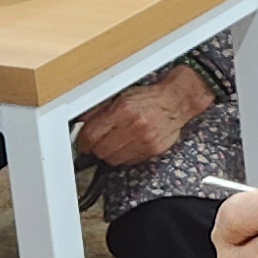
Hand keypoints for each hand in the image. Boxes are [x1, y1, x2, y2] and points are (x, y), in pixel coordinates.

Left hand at [74, 65, 211, 169]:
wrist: (176, 102)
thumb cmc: (150, 98)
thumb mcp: (122, 96)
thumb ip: (99, 109)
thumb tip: (81, 122)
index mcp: (123, 110)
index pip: (92, 134)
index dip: (82, 141)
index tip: (82, 142)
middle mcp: (134, 126)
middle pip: (101, 150)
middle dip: (95, 148)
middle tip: (96, 143)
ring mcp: (144, 140)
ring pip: (113, 159)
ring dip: (108, 154)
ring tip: (112, 144)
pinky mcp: (152, 150)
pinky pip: (128, 161)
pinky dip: (123, 156)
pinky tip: (126, 146)